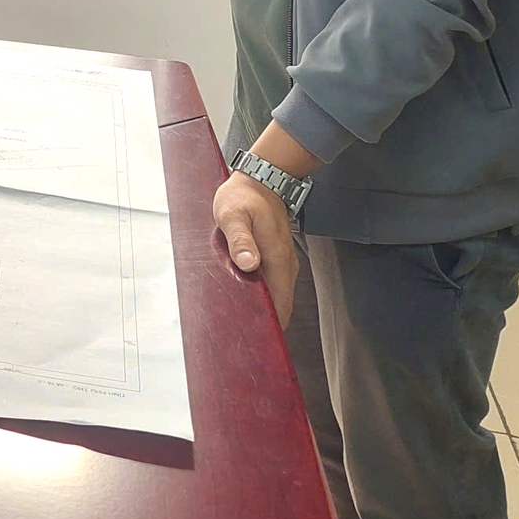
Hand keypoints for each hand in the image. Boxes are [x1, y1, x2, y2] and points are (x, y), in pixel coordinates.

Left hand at [214, 171, 297, 328]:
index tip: (257, 340)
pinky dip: (262, 294)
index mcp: (277, 259)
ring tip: (240, 322)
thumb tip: (249, 265)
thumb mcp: (233, 215)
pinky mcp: (276, 256)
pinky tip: (244, 297)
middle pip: (280, 305)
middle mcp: (285, 264)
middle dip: (265, 322)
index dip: (272, 325)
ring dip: (263, 308)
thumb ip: (240, 240)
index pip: (281, 305)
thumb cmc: (243, 196)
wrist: (261, 178)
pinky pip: (272, 283)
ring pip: (277, 295)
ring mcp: (283, 261)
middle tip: (241, 336)